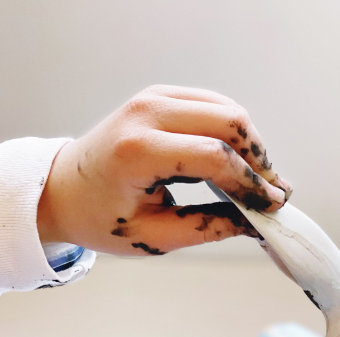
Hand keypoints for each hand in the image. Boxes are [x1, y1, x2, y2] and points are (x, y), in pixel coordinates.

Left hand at [37, 84, 291, 254]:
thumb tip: (254, 224)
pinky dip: (234, 134)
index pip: (214, 157)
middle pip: (229, 121)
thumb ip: (206, 228)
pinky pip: (213, 106)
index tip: (272, 207)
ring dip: (252, 146)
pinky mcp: (160, 96)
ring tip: (261, 183)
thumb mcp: (153, 237)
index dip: (251, 183)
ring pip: (227, 109)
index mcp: (137, 151)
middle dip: (260, 160)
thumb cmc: (102, 218)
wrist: (64, 189)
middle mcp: (146, 113)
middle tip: (274, 194)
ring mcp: (153, 98)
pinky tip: (241, 165)